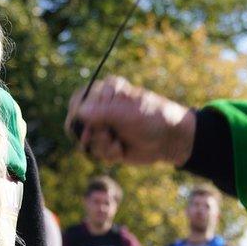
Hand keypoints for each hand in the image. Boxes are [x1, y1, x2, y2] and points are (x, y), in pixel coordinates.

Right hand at [65, 76, 195, 166]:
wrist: (169, 140)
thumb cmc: (153, 118)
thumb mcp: (130, 114)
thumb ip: (105, 112)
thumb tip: (80, 112)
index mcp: (106, 91)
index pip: (80, 98)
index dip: (80, 112)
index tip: (89, 122)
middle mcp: (101, 108)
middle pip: (76, 121)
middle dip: (91, 133)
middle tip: (106, 135)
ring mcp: (103, 126)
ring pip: (85, 140)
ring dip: (102, 145)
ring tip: (118, 143)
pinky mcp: (106, 143)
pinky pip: (95, 152)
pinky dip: (108, 154)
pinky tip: (121, 150)